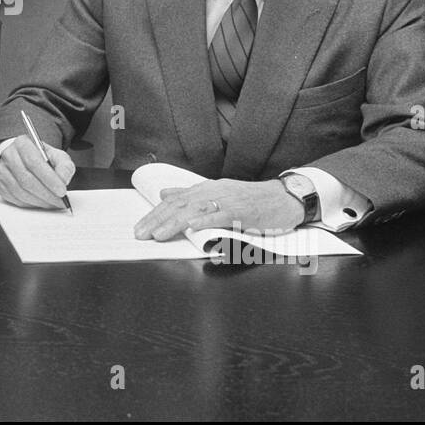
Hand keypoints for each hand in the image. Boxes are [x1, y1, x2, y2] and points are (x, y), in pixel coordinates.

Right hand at [0, 136, 74, 208]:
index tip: (62, 191)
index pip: (34, 163)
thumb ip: (64, 166)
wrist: (24, 159)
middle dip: (46, 194)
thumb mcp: (57, 156)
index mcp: (22, 144)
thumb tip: (63, 180)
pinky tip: (41, 203)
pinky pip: (15, 199)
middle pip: (26, 180)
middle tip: (60, 202)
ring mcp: (2, 171)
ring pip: (20, 192)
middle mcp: (8, 156)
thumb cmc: (41, 158)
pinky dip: (30, 204)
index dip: (49, 179)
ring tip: (53, 203)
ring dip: (39, 201)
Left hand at [133, 179, 301, 240]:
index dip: (155, 214)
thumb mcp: (218, 193)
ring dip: (174, 222)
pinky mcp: (242, 211)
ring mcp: (227, 200)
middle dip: (157, 220)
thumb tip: (164, 193)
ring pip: (195, 210)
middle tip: (141, 234)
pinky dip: (205, 220)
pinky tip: (192, 226)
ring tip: (159, 234)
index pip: (174, 201)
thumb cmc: (251, 199)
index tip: (140, 227)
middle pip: (179, 205)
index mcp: (206, 189)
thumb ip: (191, 195)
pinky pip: (221, 215)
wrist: (283, 198)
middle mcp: (213, 192)